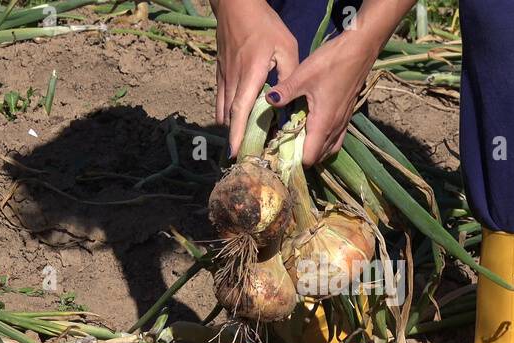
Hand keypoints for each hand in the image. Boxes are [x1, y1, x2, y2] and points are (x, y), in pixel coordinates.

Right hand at [212, 0, 297, 157]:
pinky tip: (237, 122)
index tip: (237, 153)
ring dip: (232, 128)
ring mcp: (224, 77)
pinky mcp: (221, 73)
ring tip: (243, 142)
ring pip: (224, 110)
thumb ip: (289, 75)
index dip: (238, 133)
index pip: (241, 109)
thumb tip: (291, 102)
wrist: (236, 6)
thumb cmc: (264, 25)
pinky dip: (228, 114)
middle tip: (245, 157)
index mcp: (250, 74)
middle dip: (235, 138)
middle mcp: (233, 79)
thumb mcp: (286, 47)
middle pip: (230, 116)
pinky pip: (222, 100)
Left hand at [264, 33, 376, 165]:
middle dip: (301, 156)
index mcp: (323, 123)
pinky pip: (335, 139)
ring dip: (313, 149)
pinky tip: (312, 129)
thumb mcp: (303, 75)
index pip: (309, 158)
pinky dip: (323, 141)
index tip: (279, 151)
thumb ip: (285, 91)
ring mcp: (343, 123)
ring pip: (328, 149)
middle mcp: (335, 128)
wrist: (359, 50)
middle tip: (283, 144)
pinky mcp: (346, 116)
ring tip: (296, 140)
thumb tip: (268, 100)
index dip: (294, 160)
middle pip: (318, 157)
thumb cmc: (331, 62)